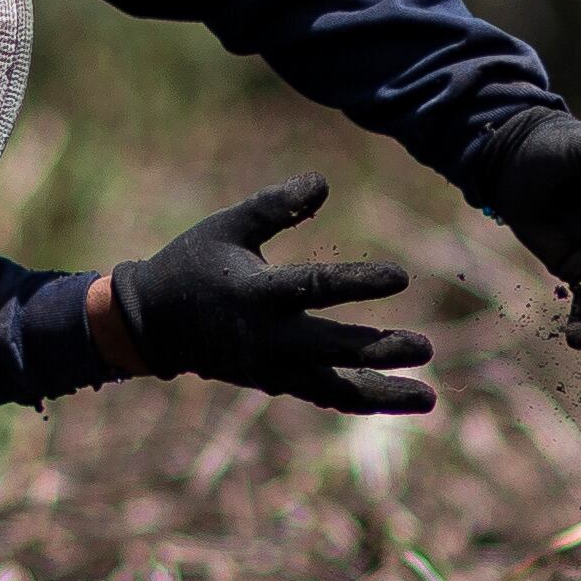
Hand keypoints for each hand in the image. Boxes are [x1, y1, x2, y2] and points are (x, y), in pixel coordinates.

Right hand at [98, 176, 435, 414]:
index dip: (359, 283)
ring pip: (334, 389)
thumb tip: (323, 181)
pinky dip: (360, 400)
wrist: (152, 325)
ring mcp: (272, 367)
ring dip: (382, 394)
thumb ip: (275, 205)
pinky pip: (324, 396)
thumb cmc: (193, 264)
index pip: (316, 288)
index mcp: (257, 294)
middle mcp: (267, 338)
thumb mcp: (228, 227)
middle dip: (380, 351)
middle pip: (333, 350)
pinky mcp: (275, 382)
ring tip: (428, 399)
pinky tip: (399, 398)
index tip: (402, 278)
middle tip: (426, 348)